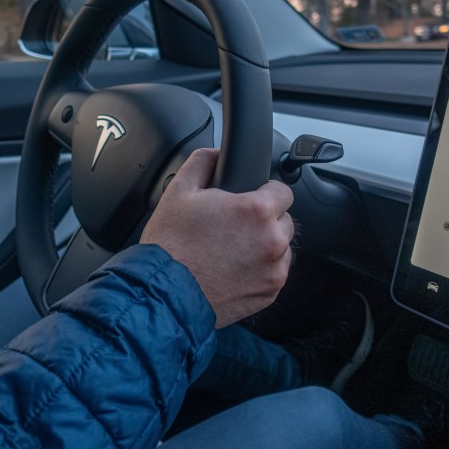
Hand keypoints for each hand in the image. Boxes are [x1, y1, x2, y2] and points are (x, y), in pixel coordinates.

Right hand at [141, 148, 293, 327]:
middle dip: (264, 220)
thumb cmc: (171, 246)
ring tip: (232, 250)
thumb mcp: (179, 190)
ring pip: (281, 249)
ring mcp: (273, 270)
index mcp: (256, 211)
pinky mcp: (269, 293)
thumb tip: (216, 154)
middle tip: (233, 227)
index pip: (283, 191)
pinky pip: (274, 273)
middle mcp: (272, 241)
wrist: (164, 294)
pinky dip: (260, 270)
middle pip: (284, 220)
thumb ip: (204, 162)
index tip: (249, 201)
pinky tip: (234, 268)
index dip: (264, 192)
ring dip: (265, 246)